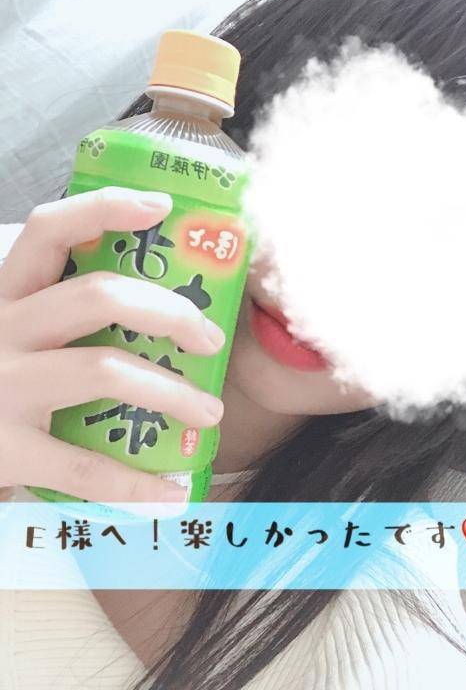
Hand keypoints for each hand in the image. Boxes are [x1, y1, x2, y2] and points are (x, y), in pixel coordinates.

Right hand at [0, 186, 224, 504]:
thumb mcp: (15, 333)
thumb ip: (61, 314)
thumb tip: (162, 303)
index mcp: (6, 295)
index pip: (49, 230)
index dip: (104, 208)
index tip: (162, 206)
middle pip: (97, 295)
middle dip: (169, 312)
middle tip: (211, 338)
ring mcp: (1, 387)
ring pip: (103, 371)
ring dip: (171, 392)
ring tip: (209, 412)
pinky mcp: (3, 449)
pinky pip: (83, 466)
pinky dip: (136, 482)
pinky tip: (171, 491)